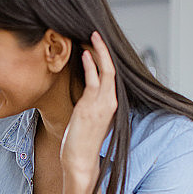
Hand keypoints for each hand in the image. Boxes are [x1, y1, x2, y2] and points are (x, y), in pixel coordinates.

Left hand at [60, 31, 117, 179]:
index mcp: (110, 105)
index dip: (105, 59)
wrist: (80, 160)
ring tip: (90, 37)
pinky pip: (94, 79)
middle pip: (112, 68)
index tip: (97, 45)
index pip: (111, 76)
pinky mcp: (90, 106)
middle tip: (95, 33)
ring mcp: (101, 104)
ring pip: (106, 70)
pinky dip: (91, 64)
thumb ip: (91, 106)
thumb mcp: (89, 121)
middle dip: (104, 49)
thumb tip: (85, 98)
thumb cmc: (82, 143)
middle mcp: (110, 102)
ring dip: (99, 52)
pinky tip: (86, 53)